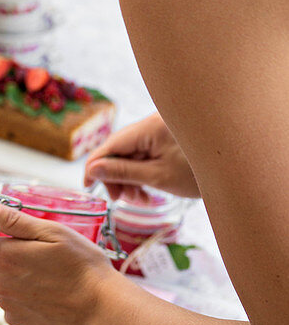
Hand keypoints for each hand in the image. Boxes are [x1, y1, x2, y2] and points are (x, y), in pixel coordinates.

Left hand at [0, 197, 115, 324]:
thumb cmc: (81, 265)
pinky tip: (43, 290)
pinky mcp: (17, 321)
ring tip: (41, 271)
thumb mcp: (50, 232)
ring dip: (10, 273)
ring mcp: (6, 305)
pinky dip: (19, 293)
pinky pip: (8, 300)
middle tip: (35, 250)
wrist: (102, 309)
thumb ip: (11, 219)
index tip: (15, 231)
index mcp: (2, 257)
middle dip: (3, 252)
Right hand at [83, 112, 199, 200]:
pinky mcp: (165, 139)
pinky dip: (141, 172)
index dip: (95, 166)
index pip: (109, 145)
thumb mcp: (157, 176)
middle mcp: (150, 124)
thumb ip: (122, 172)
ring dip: (128, 177)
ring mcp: (159, 131)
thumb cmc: (199, 173)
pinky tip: (147, 190)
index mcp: (147, 128)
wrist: (235, 170)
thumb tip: (92, 170)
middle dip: (116, 176)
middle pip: (119, 150)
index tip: (89, 188)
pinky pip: (143, 154)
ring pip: (130, 154)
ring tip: (140, 199)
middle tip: (123, 199)